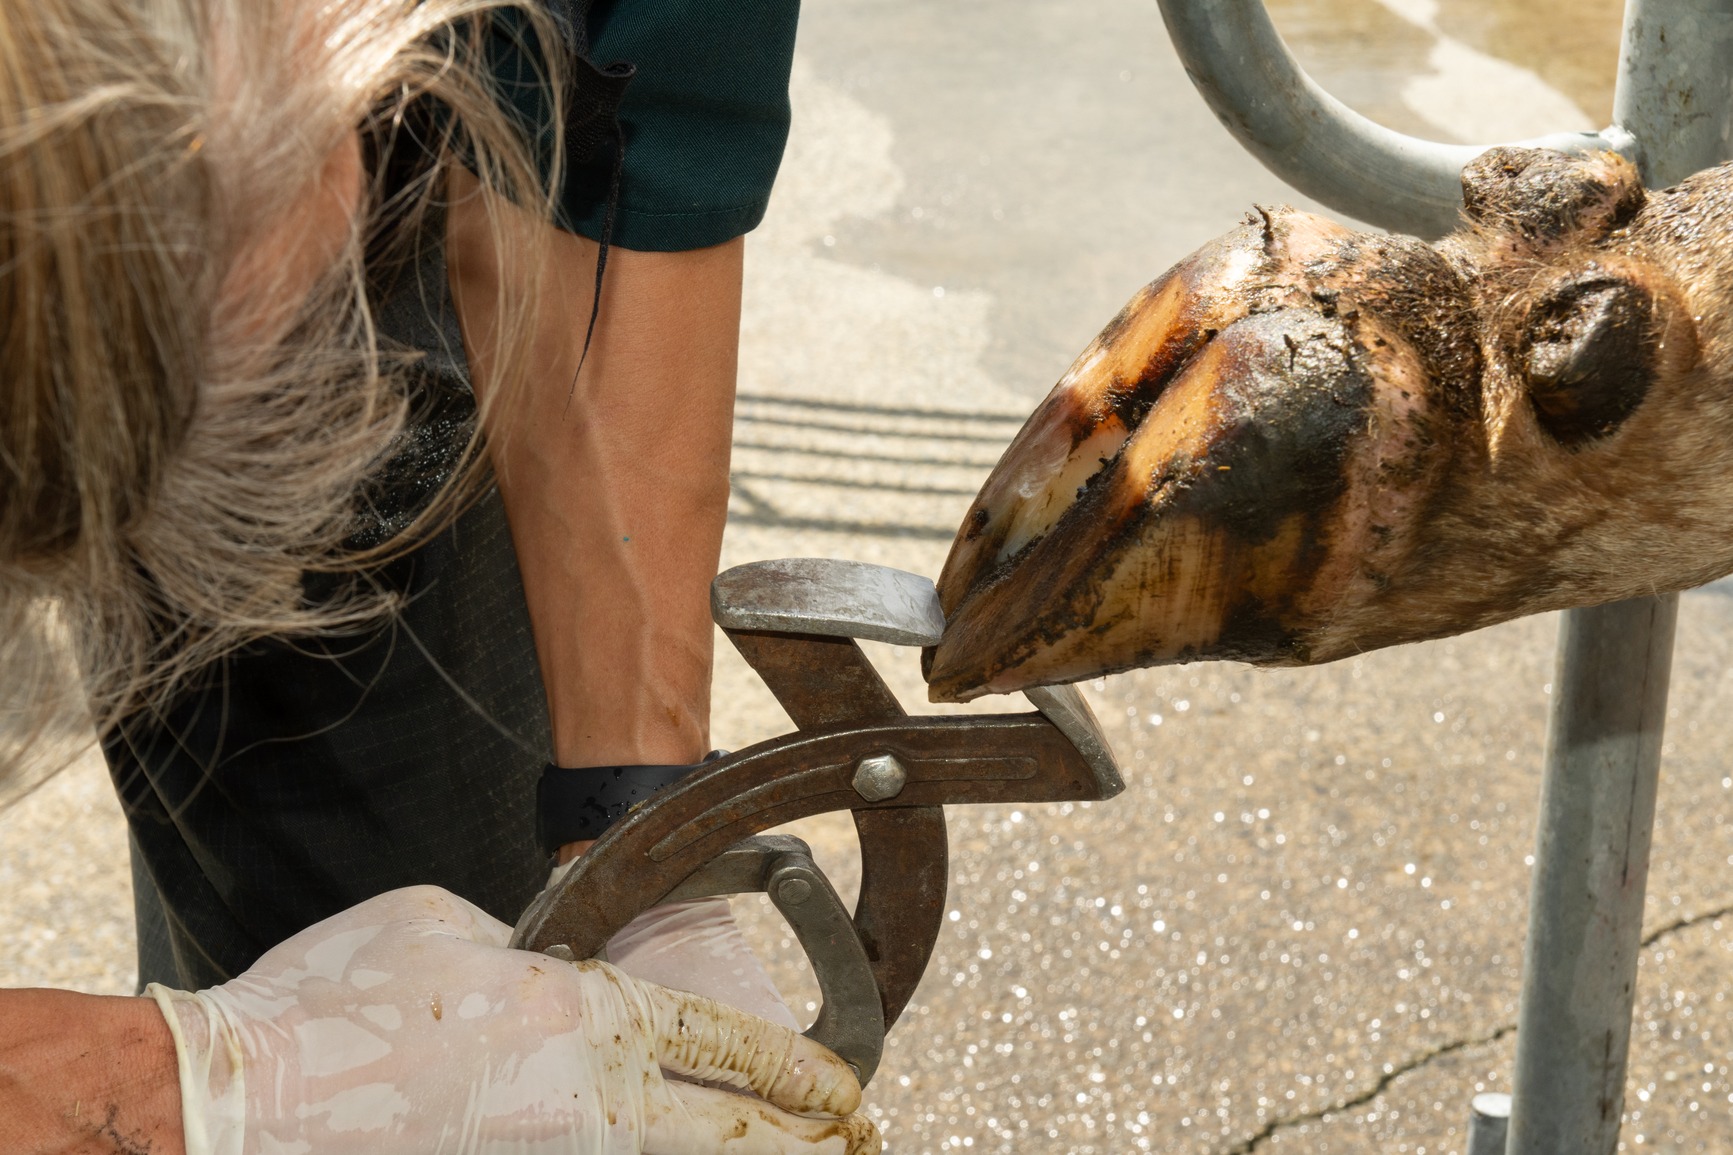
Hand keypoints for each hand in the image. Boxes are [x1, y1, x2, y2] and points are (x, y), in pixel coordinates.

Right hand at [151, 886, 877, 1154]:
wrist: (241, 1102)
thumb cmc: (339, 1001)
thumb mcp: (453, 927)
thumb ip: (534, 950)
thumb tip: (558, 972)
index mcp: (587, 1020)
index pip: (730, 1046)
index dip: (800, 1070)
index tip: (843, 1084)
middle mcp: (591, 1105)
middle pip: (734, 1135)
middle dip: (806, 1142)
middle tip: (855, 1142)